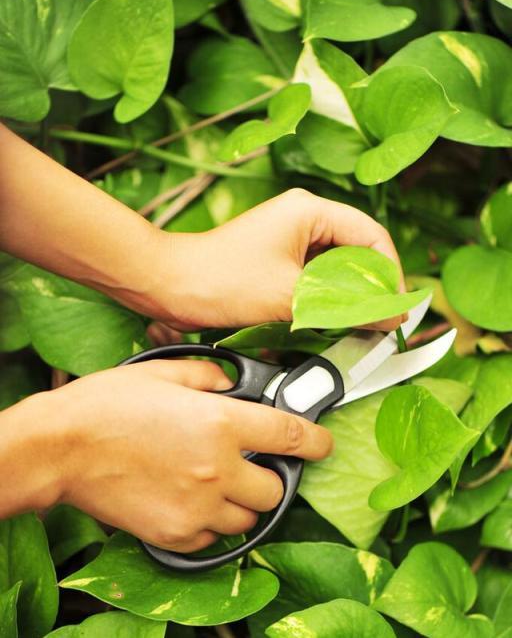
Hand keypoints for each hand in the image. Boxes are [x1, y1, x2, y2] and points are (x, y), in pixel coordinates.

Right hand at [2, 360, 331, 551]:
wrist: (61, 447)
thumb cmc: (108, 405)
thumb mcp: (165, 371)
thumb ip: (210, 375)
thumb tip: (231, 384)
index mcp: (220, 424)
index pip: (290, 435)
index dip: (315, 440)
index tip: (322, 444)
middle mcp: (217, 469)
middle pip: (274, 490)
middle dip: (271, 478)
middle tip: (252, 465)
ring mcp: (197, 507)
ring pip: (248, 519)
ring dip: (243, 503)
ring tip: (218, 484)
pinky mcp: (175, 533)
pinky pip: (212, 537)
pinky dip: (212, 523)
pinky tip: (192, 501)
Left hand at [154, 188, 404, 331]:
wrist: (169, 285)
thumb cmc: (222, 280)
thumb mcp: (291, 297)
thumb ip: (345, 307)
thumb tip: (388, 318)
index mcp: (310, 211)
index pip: (371, 237)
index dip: (390, 275)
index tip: (395, 311)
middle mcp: (303, 219)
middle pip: (357, 252)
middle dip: (370, 289)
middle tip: (379, 325)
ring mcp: (290, 239)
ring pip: (337, 268)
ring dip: (348, 297)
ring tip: (357, 327)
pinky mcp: (279, 260)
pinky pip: (316, 278)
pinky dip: (326, 301)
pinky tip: (329, 322)